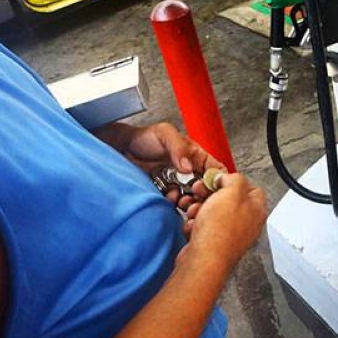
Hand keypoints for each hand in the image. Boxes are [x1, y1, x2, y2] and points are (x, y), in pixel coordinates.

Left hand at [97, 122, 225, 210]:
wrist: (121, 149)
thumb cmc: (144, 137)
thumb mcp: (164, 133)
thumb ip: (179, 147)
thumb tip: (188, 167)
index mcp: (195, 156)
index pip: (216, 170)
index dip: (217, 180)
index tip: (209, 186)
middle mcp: (189, 171)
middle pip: (206, 188)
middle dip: (203, 195)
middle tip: (194, 197)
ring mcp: (177, 183)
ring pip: (192, 198)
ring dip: (189, 202)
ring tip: (180, 199)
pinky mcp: (165, 193)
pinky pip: (175, 203)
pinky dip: (174, 204)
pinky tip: (169, 199)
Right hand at [181, 173, 266, 271]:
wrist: (203, 261)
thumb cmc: (220, 232)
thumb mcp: (231, 192)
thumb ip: (234, 179)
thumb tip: (228, 178)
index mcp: (256, 210)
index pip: (251, 187)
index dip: (233, 180)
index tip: (220, 179)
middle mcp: (246, 224)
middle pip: (228, 199)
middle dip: (211, 195)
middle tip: (201, 193)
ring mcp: (230, 235)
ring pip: (212, 213)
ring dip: (199, 209)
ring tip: (195, 213)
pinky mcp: (214, 244)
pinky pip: (203, 227)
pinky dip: (195, 225)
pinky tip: (194, 227)